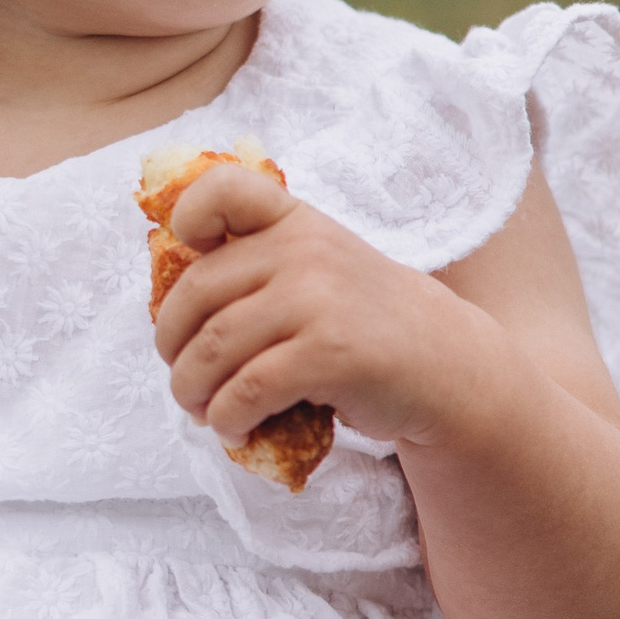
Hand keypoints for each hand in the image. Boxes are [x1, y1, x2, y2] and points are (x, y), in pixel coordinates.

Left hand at [149, 164, 500, 453]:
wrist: (446, 364)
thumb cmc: (368, 323)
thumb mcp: (322, 270)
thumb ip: (265, 267)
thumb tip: (173, 312)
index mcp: (296, 222)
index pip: (223, 188)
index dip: (187, 216)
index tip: (187, 252)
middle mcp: (304, 250)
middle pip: (195, 294)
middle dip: (173, 347)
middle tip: (181, 379)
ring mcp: (318, 299)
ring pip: (213, 349)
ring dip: (191, 392)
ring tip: (200, 411)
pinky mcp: (328, 354)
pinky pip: (247, 390)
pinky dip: (226, 418)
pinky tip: (234, 429)